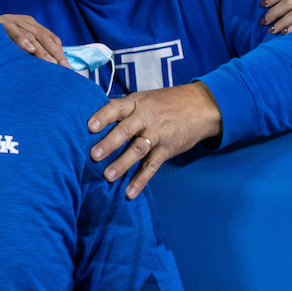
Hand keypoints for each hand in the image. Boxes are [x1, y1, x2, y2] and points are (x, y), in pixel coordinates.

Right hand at [0, 14, 68, 65]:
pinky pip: (14, 32)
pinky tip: (29, 49)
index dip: (59, 52)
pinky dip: (22, 40)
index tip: (67, 68)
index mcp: (32, 26)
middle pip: (45, 37)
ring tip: (51, 64)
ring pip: (32, 36)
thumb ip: (31, 52)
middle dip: (55, 53)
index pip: (51, 38)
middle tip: (63, 68)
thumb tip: (49, 68)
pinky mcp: (1, 24)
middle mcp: (25, 22)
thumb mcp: (17, 46)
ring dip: (42, 51)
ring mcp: (13, 21)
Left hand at [87, 82, 222, 198]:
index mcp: (136, 103)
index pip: (116, 107)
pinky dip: (141, 180)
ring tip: (107, 176)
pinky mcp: (167, 149)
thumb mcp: (144, 98)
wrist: (202, 107)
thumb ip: (123, 107)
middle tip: (93, 155)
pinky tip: (130, 192)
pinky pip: (152, 166)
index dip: (103, 116)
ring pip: (138, 150)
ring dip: (122, 164)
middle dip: (109, 143)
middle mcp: (146, 118)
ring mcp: (157, 134)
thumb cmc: (166, 102)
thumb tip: (93, 115)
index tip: (89, 126)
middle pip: (125, 130)